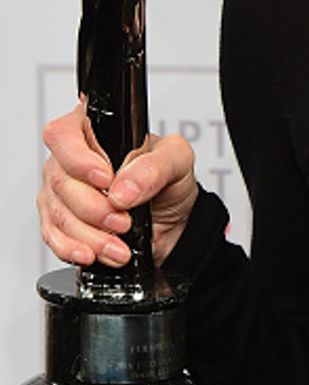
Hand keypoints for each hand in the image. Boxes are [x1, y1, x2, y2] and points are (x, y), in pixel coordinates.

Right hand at [39, 101, 197, 267]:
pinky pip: (53, 237)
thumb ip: (155, 166)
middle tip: (123, 219)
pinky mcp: (60, 221)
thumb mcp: (178, 160)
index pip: (65, 134)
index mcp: (97, 131)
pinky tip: (93, 253)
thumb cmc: (170, 182)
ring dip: (90, 234)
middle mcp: (72, 158)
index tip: (106, 179)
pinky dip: (74, 249)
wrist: (173, 221)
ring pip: (58, 213)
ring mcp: (62, 191)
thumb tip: (124, 187)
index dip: (80, 160)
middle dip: (94, 208)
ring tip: (118, 243)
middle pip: (61, 180)